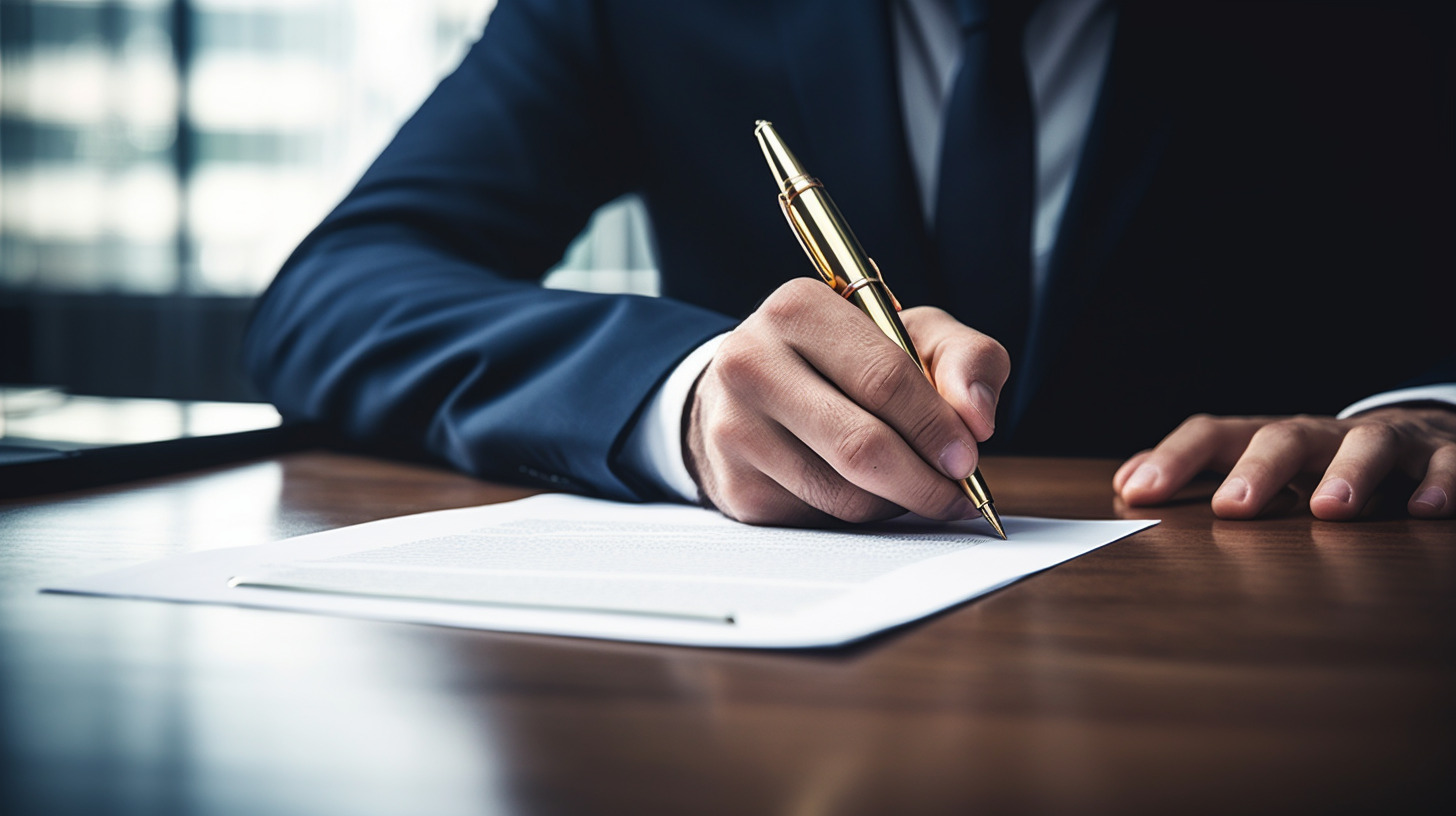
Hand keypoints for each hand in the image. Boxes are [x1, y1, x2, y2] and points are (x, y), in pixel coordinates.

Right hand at [684, 278, 1008, 524]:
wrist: (757, 387)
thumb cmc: (848, 358)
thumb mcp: (914, 335)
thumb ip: (966, 359)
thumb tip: (977, 418)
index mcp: (797, 309)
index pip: (883, 378)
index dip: (936, 426)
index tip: (968, 458)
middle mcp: (750, 363)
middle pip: (861, 446)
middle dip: (925, 480)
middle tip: (958, 494)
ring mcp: (734, 428)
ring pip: (843, 494)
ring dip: (896, 501)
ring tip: (915, 485)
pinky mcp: (735, 485)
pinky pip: (820, 519)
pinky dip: (860, 515)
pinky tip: (866, 490)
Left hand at [1113, 407, 1455, 518]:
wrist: (1418, 436)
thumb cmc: (1321, 460)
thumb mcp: (1262, 462)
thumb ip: (1197, 470)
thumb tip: (1125, 481)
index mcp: (1271, 436)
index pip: (1213, 435)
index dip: (1174, 460)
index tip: (1137, 494)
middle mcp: (1323, 434)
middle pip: (1284, 438)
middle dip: (1258, 470)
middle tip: (1230, 508)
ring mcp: (1384, 443)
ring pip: (1368, 446)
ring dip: (1350, 474)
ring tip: (1332, 509)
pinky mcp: (1441, 455)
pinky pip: (1446, 464)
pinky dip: (1438, 484)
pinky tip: (1423, 511)